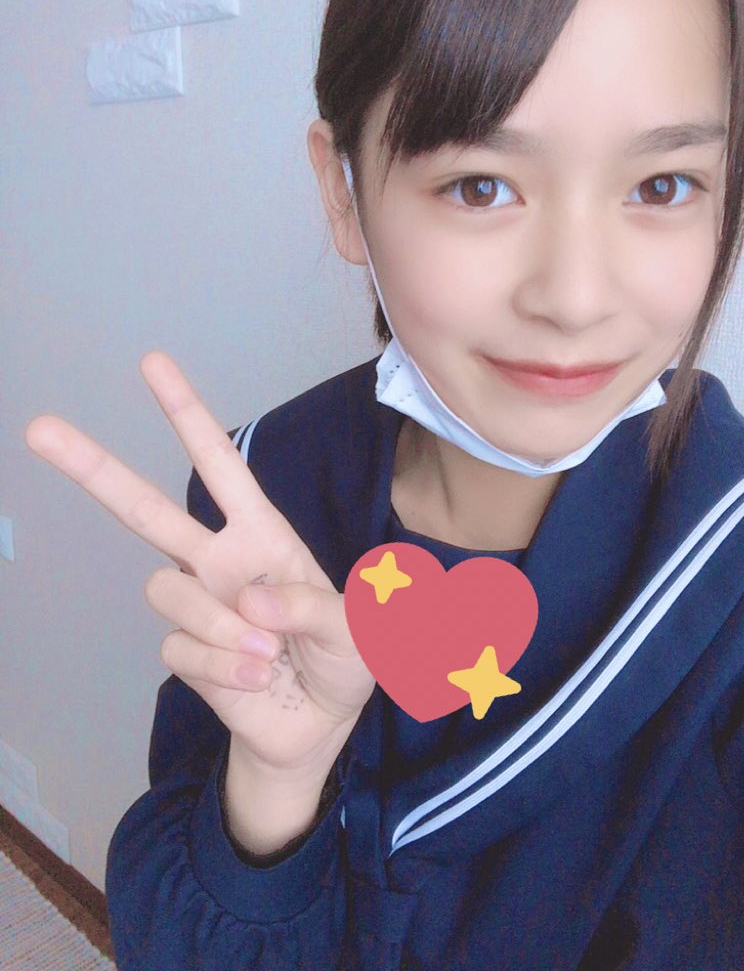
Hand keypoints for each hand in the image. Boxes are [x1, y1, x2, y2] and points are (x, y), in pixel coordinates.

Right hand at [25, 352, 374, 776]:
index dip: (187, 416)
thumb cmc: (343, 659)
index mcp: (261, 535)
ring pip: (166, 591)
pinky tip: (253, 679)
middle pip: (143, 510)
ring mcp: (197, 605)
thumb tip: (251, 602)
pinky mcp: (185, 652)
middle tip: (40, 428)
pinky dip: (223, 668)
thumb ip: (315, 609)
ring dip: (219, 627)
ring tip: (266, 656)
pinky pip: (180, 649)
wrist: (319, 724)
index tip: (152, 365)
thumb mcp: (358, 628)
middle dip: (94, 469)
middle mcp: (217, 560)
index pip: (219, 466)